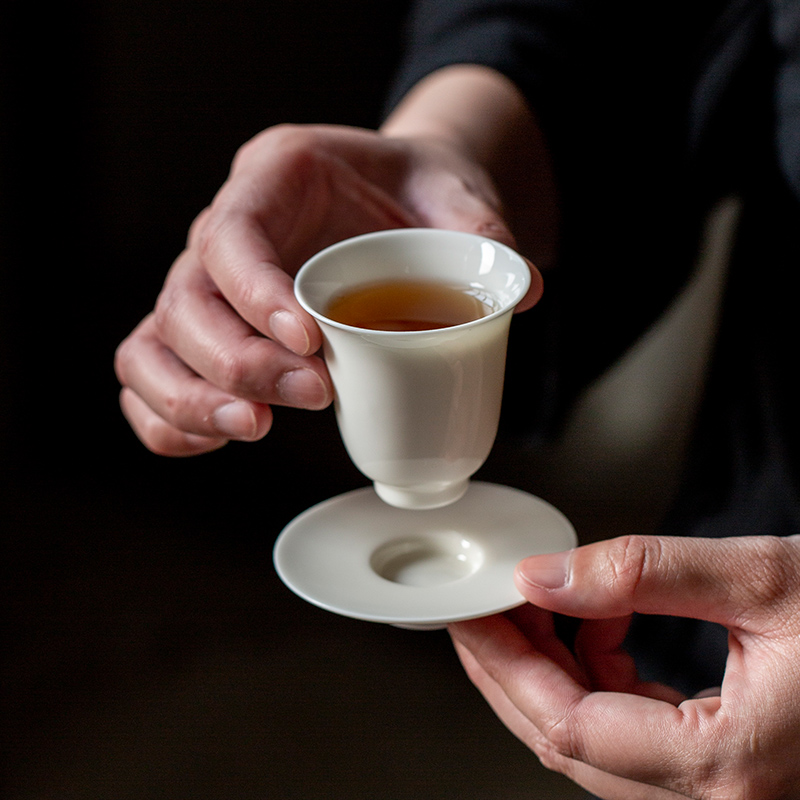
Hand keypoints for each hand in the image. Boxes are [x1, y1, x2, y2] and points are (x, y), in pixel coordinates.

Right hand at [114, 122, 541, 454]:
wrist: (395, 198)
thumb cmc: (414, 192)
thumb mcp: (454, 194)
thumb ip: (482, 234)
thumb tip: (522, 295)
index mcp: (274, 176)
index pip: (233, 234)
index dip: (257, 294)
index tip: (311, 342)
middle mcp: (223, 229)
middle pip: (185, 300)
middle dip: (240, 361)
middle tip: (312, 396)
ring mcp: (206, 284)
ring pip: (153, 344)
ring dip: (194, 399)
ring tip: (257, 430)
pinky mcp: (207, 330)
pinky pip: (152, 373)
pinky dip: (169, 418)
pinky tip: (216, 439)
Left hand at [450, 534, 799, 798]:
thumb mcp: (764, 577)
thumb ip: (642, 575)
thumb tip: (543, 578)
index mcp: (731, 768)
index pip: (569, 724)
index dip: (505, 665)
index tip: (469, 616)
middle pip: (571, 745)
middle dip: (513, 672)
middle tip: (482, 612)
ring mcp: (732, 798)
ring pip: (600, 746)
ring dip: (555, 675)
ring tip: (540, 609)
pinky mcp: (736, 773)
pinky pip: (639, 740)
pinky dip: (601, 684)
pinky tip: (600, 633)